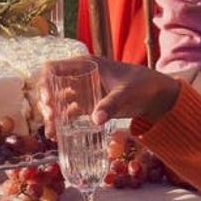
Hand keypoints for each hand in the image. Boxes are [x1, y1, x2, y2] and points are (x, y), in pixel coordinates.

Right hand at [40, 57, 180, 126]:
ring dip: (52, 116)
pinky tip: (57, 136)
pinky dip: (62, 123)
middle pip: (52, 86)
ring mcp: (83, 91)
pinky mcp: (89, 105)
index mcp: (85, 64)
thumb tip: (95, 120)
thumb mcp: (125, 93)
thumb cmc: (142, 85)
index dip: (44, 81)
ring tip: (51, 133)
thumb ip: (111, 104)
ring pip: (58, 102)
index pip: (54, 68)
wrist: (156, 96)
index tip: (46, 98)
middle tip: (51, 118)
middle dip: (47, 102)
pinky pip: (69, 113)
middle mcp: (80, 76)